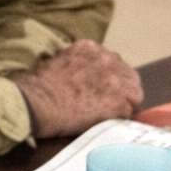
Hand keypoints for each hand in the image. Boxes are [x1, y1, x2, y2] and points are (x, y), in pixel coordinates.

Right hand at [12, 40, 142, 139]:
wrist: (36, 103)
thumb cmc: (37, 87)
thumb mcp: (56, 62)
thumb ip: (76, 64)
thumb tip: (81, 75)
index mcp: (90, 48)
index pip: (112, 62)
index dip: (108, 78)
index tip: (100, 89)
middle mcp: (107, 59)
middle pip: (128, 76)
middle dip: (120, 90)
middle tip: (104, 104)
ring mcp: (115, 81)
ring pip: (133, 95)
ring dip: (121, 105)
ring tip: (102, 115)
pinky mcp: (118, 102)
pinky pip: (126, 113)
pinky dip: (116, 120)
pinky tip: (100, 122)